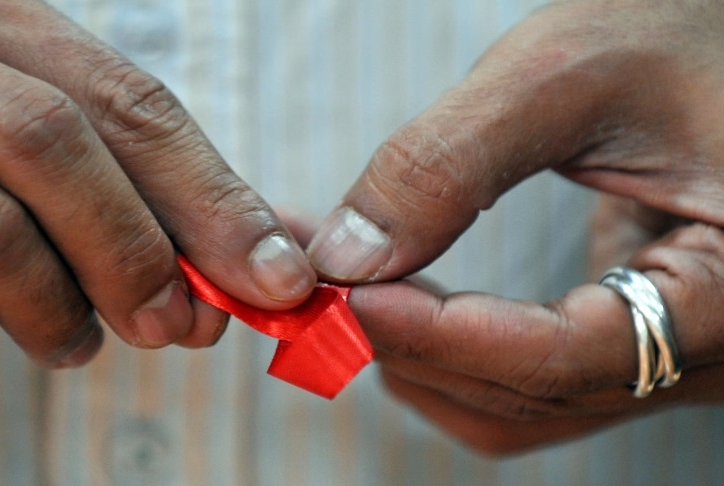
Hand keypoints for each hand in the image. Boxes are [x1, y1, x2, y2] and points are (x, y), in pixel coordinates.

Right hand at [0, 0, 315, 365]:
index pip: (123, 97)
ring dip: (57, 309)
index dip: (212, 195)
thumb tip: (261, 257)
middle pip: (51, 142)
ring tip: (75, 340)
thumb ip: (134, 176)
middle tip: (178, 326)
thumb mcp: (28, 125)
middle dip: (134, 254)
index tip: (275, 275)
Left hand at [306, 0, 723, 451]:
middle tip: (319, 283)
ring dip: (417, 352)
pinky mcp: (626, 330)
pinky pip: (524, 374)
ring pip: (516, 402)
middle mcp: (705, 349)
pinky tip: (396, 291)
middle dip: (410, 341)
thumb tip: (347, 256)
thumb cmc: (688, 32)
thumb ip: (454, 161)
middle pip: (527, 391)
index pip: (568, 357)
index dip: (443, 335)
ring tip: (342, 285)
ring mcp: (665, 349)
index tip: (346, 294)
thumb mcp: (573, 72)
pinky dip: (447, 344)